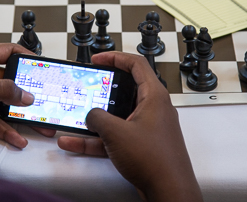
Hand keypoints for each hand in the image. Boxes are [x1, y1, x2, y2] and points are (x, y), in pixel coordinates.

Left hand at [0, 43, 54, 147]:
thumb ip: (2, 89)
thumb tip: (25, 93)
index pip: (8, 52)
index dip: (26, 57)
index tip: (41, 66)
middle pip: (9, 80)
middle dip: (26, 92)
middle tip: (42, 98)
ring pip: (4, 102)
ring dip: (19, 114)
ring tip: (35, 123)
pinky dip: (6, 128)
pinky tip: (16, 137)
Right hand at [57, 52, 201, 201]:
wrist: (169, 191)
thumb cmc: (156, 161)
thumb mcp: (116, 132)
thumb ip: (97, 117)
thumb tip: (90, 115)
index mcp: (154, 96)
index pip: (136, 64)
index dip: (115, 57)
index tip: (99, 58)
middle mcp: (153, 108)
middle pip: (126, 88)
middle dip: (103, 89)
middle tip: (89, 85)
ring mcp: (148, 127)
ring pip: (118, 115)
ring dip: (96, 118)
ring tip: (77, 116)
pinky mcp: (141, 144)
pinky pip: (116, 135)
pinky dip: (98, 138)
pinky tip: (77, 141)